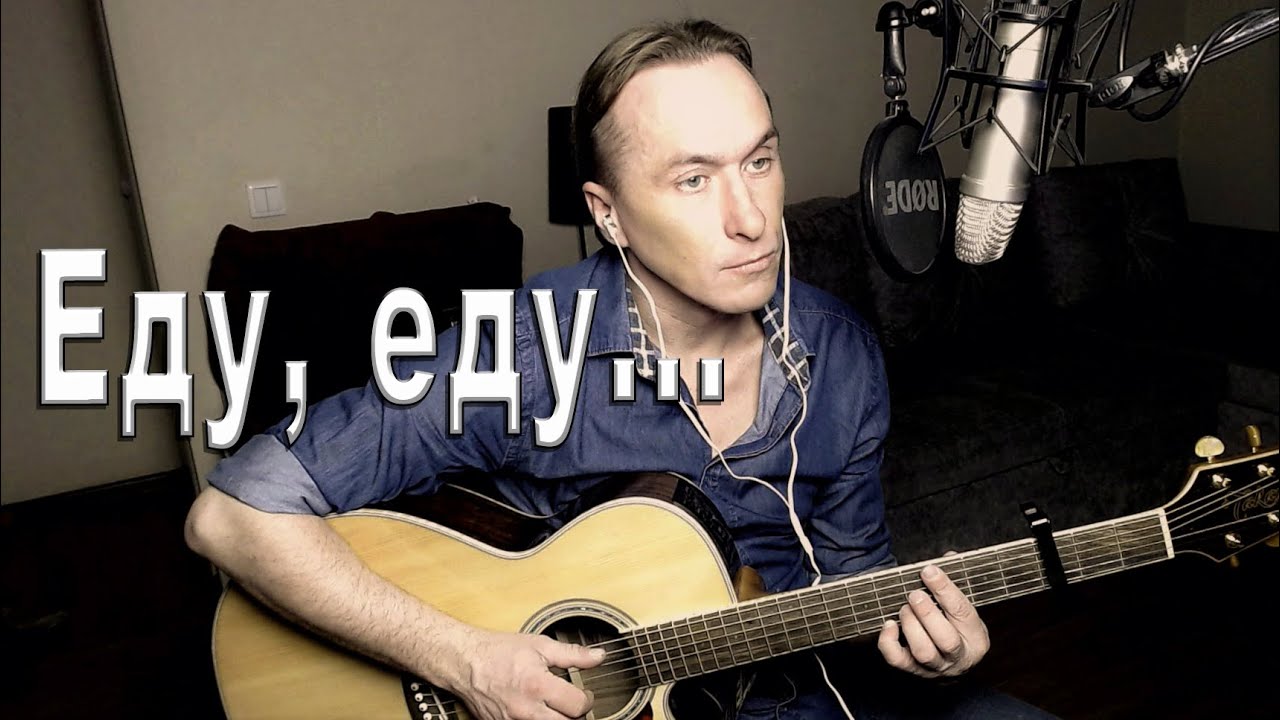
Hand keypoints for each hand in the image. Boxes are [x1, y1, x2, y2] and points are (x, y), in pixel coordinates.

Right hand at [441, 627, 603, 719]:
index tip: (584, 694)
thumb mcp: (539, 645)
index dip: (587, 700)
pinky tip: (538, 712)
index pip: (577, 706)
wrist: (465, 662)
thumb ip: (572, 654)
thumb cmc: (499, 652)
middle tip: (572, 704)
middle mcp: (525, 710)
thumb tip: (598, 656)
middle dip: (574, 715)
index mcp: (537, 686)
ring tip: (555, 709)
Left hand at [876, 563, 989, 677]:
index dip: (945, 589)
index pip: (963, 612)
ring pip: (923, 652)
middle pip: (946, 640)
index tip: (929, 571)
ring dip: (911, 626)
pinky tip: (889, 624)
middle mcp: (958, 656)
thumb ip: (955, 580)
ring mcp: (936, 667)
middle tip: (915, 594)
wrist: (950, 659)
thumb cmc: (955, 625)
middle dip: (928, 613)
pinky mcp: (913, 670)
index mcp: (976, 637)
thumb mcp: (962, 605)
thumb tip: (947, 557)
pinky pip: (898, 660)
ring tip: (904, 608)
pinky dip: (889, 642)